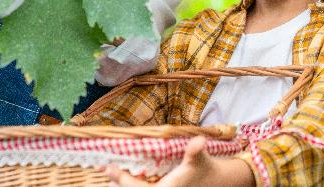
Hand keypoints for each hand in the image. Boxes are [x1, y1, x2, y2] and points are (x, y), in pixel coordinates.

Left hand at [105, 137, 251, 185]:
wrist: (217, 182)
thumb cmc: (204, 169)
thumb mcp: (200, 159)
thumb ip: (196, 151)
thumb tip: (198, 141)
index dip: (121, 179)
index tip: (108, 168)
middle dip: (120, 184)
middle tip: (106, 172)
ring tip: (113, 180)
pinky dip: (135, 186)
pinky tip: (131, 182)